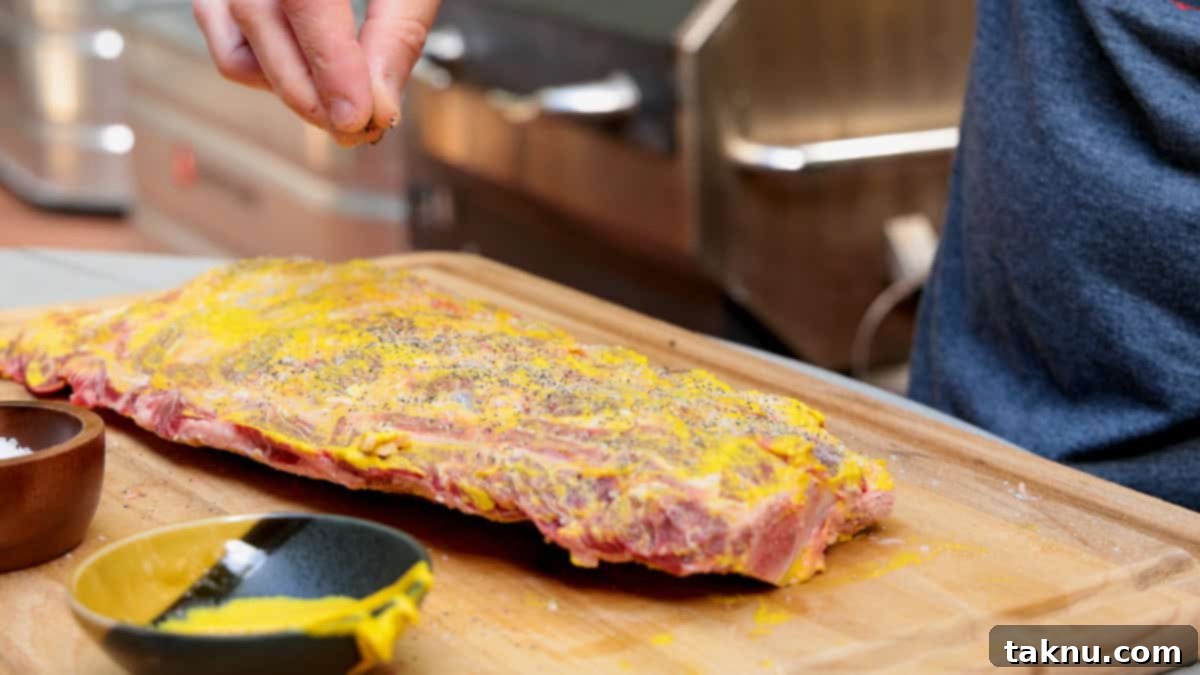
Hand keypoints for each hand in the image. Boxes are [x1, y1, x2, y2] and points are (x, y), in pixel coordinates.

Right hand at [193, 0, 440, 145]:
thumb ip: (398, 33)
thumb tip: (378, 106)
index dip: (330, 64)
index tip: (359, 117)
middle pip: (258, 19)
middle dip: (310, 91)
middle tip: (360, 128)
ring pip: (234, 41)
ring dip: (287, 87)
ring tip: (343, 104)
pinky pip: (221, 33)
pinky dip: (262, 67)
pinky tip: (310, 73)